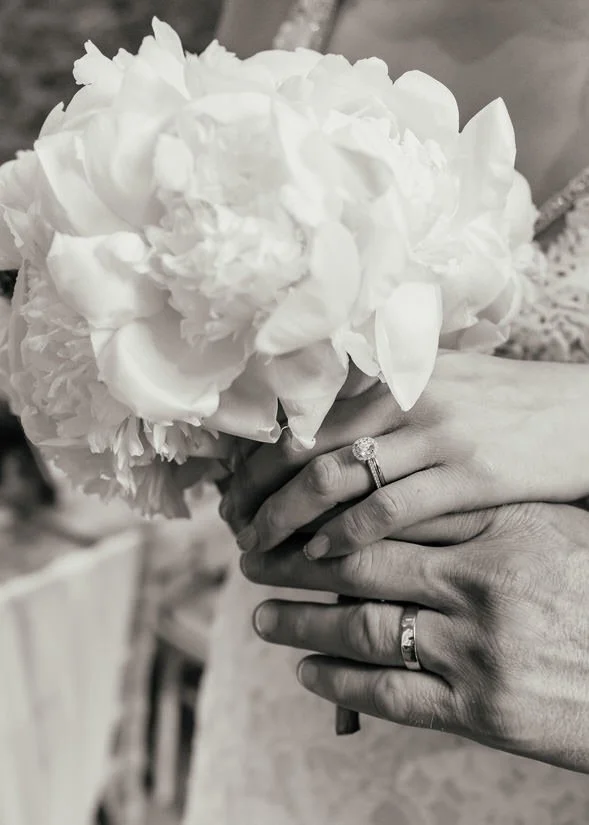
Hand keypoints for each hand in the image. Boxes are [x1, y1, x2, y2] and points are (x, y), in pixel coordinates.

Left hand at [223, 352, 588, 554]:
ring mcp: (436, 433)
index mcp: (390, 371)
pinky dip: (344, 537)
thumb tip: (310, 425)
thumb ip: (378, 396)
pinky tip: (320, 558)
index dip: (255, 454)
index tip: (230, 489)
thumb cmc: (504, 403)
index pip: (300, 412)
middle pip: (303, 446)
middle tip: (234, 527)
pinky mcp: (468, 473)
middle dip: (257, 493)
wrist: (584, 414)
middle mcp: (404, 395)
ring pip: (333, 480)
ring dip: (286, 521)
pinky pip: (387, 510)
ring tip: (260, 550)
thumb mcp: (440, 381)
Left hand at [241, 501, 588, 772]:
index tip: (288, 506)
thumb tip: (404, 493)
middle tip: (255, 554)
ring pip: (364, 627)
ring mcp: (477, 650)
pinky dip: (339, 681)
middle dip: (297, 560)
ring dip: (302, 619)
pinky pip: (392, 693)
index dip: (328, 510)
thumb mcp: (547, 531)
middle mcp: (480, 585)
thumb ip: (476, 513)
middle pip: (361, 564)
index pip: (391, 511)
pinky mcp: (482, 711)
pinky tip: (307, 669)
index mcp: (498, 530)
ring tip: (263, 613)